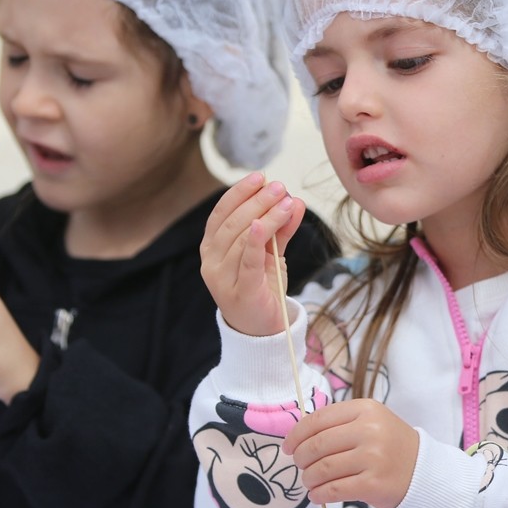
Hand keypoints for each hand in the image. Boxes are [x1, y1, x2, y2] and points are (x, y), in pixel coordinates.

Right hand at [199, 172, 305, 336]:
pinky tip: (266, 224)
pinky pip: (247, 262)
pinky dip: (255, 241)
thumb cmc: (262, 286)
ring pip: (242, 239)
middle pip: (233, 223)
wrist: (261, 330)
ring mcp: (222, 278)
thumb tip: (295, 200)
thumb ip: (282, 228)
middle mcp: (212, 261)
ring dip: (267, 216)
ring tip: (287, 202)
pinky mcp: (240, 292)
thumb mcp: (272, 253)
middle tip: (279, 187)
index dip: (239, 192)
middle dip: (257, 201)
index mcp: (212, 247)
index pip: (221, 213)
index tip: (260, 177)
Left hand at [282, 398, 418, 507]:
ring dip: (308, 478)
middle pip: (317, 445)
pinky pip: (334, 490)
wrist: (424, 472)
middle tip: (300, 466)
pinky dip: (319, 495)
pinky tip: (317, 496)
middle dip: (300, 458)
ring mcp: (373, 458)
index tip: (288, 446)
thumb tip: (297, 437)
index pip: (318, 419)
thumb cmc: (390, 446)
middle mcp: (370, 430)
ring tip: (309, 482)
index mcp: (366, 409)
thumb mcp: (370, 421)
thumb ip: (338, 424)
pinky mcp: (374, 484)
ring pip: (322, 469)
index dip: (296, 434)